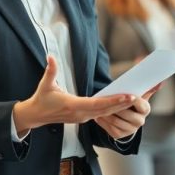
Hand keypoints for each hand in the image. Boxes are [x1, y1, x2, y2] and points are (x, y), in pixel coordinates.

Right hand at [13, 55, 134, 136]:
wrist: (36, 115)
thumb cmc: (41, 99)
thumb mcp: (45, 84)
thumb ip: (50, 70)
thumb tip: (50, 56)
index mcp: (73, 105)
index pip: (97, 104)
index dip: (113, 101)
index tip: (127, 96)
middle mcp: (80, 114)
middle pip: (106, 110)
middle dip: (122, 104)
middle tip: (138, 96)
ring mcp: (82, 118)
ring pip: (105, 113)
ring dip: (120, 107)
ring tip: (135, 99)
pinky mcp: (83, 118)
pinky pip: (101, 115)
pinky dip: (112, 109)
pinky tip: (122, 104)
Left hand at [95, 88, 152, 139]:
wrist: (127, 119)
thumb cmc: (133, 103)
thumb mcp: (141, 95)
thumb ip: (149, 88)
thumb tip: (161, 82)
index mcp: (145, 110)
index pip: (140, 104)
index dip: (132, 100)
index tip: (126, 94)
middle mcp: (140, 122)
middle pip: (126, 114)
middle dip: (116, 107)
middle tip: (106, 101)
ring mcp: (130, 130)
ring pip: (116, 121)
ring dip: (107, 114)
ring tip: (99, 108)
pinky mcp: (120, 135)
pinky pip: (109, 128)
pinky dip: (103, 122)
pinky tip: (98, 116)